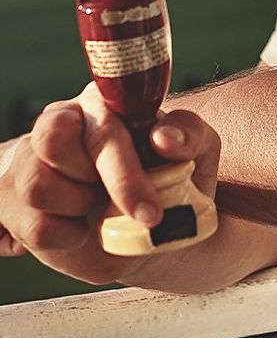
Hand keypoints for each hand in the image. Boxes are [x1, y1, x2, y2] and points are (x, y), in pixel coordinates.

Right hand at [0, 83, 220, 282]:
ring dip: (81, 206)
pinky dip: (68, 237)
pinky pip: (36, 224)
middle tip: (140, 209)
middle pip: (53, 140)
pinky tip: (82, 228)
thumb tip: (164, 137)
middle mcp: (59, 120)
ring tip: (102, 205)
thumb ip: (190, 134)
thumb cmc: (171, 181)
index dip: (122, 165)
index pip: (98, 117)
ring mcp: (30, 160)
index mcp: (102, 101)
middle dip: (102, 186)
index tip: (150, 208)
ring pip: (38, 184)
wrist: (153, 231)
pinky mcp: (13, 200)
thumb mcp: (198, 154)